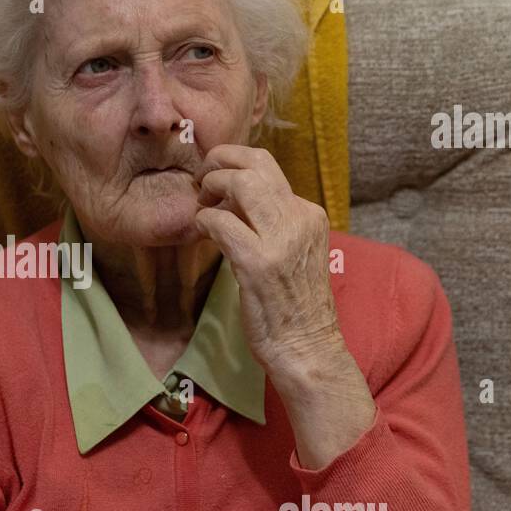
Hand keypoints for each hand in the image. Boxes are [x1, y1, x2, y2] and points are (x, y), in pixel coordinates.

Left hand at [192, 144, 342, 381]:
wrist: (307, 348)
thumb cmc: (292, 306)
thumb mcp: (292, 252)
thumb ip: (270, 223)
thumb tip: (231, 199)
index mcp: (309, 215)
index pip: (268, 168)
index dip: (234, 167)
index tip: (215, 181)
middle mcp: (300, 219)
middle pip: (256, 163)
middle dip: (220, 162)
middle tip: (202, 183)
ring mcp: (281, 240)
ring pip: (240, 183)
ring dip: (212, 187)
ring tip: (202, 205)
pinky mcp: (258, 263)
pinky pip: (221, 222)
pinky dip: (204, 221)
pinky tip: (202, 232)